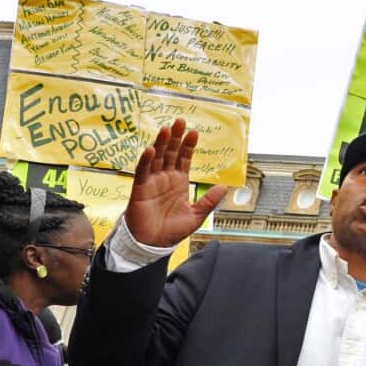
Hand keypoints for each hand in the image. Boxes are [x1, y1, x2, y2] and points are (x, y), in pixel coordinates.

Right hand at [125, 119, 227, 246]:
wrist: (153, 243)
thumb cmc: (172, 230)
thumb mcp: (196, 215)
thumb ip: (209, 201)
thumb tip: (225, 187)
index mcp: (179, 181)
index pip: (184, 158)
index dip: (189, 145)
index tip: (194, 132)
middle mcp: (165, 178)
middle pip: (171, 152)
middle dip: (176, 137)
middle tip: (180, 121)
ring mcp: (152, 181)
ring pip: (157, 157)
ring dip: (161, 143)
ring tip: (167, 129)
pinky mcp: (140, 188)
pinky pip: (143, 171)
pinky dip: (146, 160)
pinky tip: (151, 149)